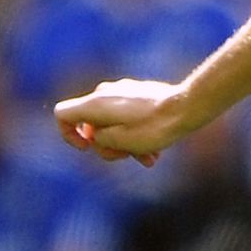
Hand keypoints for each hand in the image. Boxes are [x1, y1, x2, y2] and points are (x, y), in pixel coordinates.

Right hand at [54, 78, 190, 166]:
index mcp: (94, 103)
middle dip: (106, 144)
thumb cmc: (154, 127)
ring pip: (114, 123)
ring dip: (126, 144)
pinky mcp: (142, 94)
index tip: (87, 148)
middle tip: (126, 156)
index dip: (67, 135)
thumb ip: (99, 140)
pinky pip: (131, 117)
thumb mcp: (119, 142)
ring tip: (147, 159)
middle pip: (92, 123)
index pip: (62, 114)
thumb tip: (98, 136)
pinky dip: (137, 134)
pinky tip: (155, 152)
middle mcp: (106, 92)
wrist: (188, 107)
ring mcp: (125, 91)